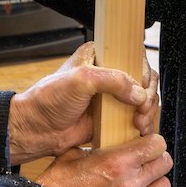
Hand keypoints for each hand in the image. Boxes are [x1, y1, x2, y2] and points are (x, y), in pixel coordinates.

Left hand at [8, 42, 159, 164]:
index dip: (143, 72)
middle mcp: (108, 74)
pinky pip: (135, 117)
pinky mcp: (111, 116)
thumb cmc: (49, 100)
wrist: (37, 129)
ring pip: (143, 99)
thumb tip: (139, 93)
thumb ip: (112, 81)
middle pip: (144, 79)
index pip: (133, 56)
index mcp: (99, 56)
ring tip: (139, 123)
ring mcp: (111, 96)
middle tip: (141, 110)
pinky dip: (143, 123)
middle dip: (148, 96)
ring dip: (147, 111)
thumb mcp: (81, 81)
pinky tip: (140, 130)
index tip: (142, 89)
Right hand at [39, 134, 172, 186]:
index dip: (154, 142)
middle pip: (164, 164)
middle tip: (147, 162)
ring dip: (154, 184)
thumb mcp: (75, 155)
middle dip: (156, 160)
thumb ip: (98, 147)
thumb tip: (110, 141)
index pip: (156, 145)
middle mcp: (127, 184)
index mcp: (115, 162)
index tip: (150, 144)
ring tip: (142, 184)